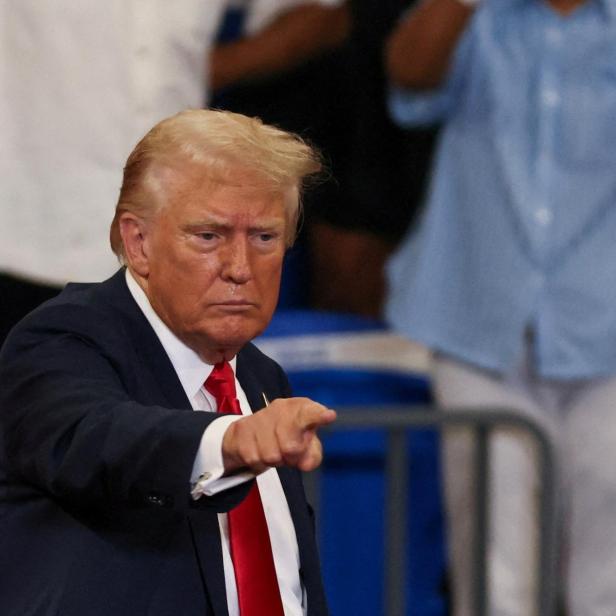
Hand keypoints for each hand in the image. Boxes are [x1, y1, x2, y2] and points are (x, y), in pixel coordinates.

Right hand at [221, 397, 336, 474]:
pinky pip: (254, 458)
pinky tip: (259, 450)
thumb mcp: (305, 445)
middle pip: (291, 447)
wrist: (247, 431)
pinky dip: (259, 462)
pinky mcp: (242, 429)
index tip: (329, 416)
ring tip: (273, 450)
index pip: (311, 413)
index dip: (319, 416)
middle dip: (291, 457)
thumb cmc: (286, 436)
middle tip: (289, 453)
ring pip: (271, 455)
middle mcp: (281, 408)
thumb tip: (306, 463)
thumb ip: (312, 455)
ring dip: (274, 460)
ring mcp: (260, 417)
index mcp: (301, 409)